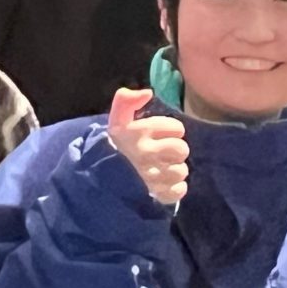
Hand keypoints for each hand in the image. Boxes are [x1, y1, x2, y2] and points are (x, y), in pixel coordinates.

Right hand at [107, 86, 189, 205]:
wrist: (105, 177)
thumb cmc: (118, 146)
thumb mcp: (118, 120)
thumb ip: (126, 100)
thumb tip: (147, 93)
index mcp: (139, 133)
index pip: (178, 129)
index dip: (169, 130)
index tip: (156, 135)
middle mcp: (147, 154)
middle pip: (182, 150)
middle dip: (174, 151)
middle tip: (161, 153)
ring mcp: (153, 177)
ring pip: (182, 171)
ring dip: (173, 170)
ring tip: (160, 169)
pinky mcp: (158, 194)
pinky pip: (180, 190)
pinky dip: (174, 188)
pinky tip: (162, 183)